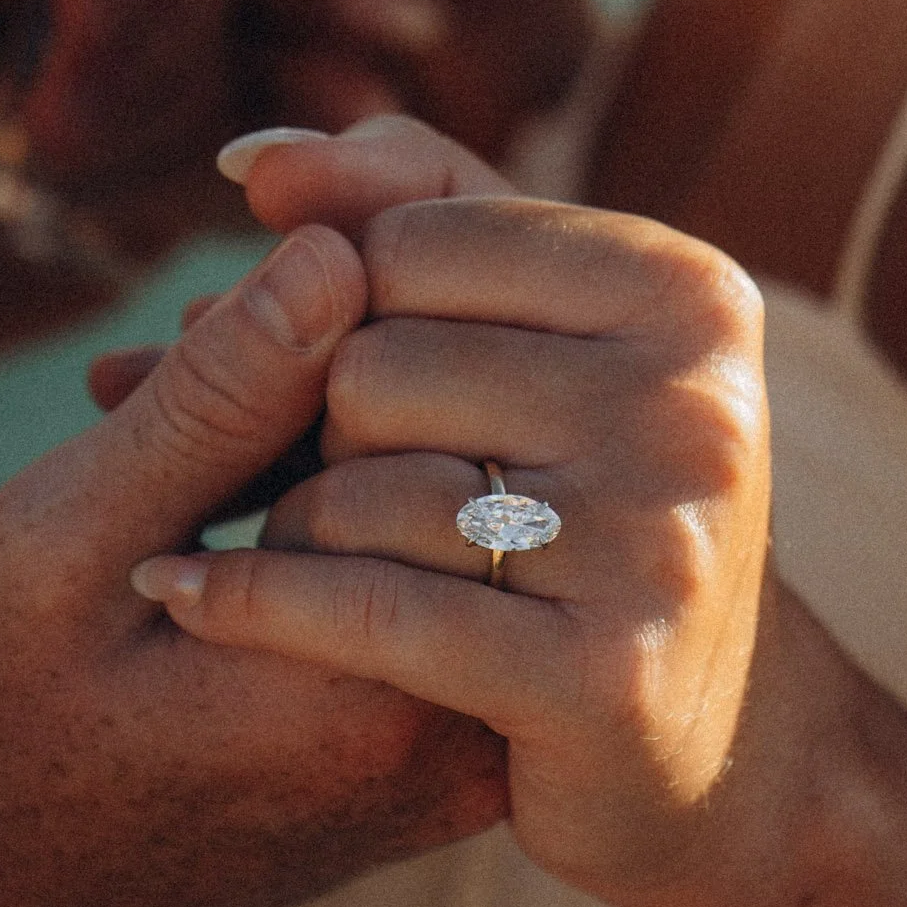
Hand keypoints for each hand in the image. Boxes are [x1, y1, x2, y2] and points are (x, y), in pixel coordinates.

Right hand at [0, 220, 504, 906]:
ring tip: (182, 414)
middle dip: (330, 361)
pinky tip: (226, 475)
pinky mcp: (435, 736)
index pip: (442, 422)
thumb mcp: (61, 545)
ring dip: (325, 423)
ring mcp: (454, 742)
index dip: (321, 327)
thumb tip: (341, 252)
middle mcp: (451, 724)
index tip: (193, 341)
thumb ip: (212, 404)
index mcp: (375, 687)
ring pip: (447, 500)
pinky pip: (429, 572)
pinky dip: (336, 500)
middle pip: (463, 452)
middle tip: (179, 357)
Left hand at [129, 120, 773, 906]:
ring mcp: (658, 541)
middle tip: (332, 483)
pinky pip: (366, 610)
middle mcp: (693, 401)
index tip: (336, 372)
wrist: (721, 747)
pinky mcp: (603, 678)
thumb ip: (405, 211)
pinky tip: (185, 596)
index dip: (337, 304)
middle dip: (318, 426)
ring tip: (305, 551)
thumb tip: (247, 158)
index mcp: (686, 291)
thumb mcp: (544, 337)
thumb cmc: (594, 505)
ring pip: (358, 485)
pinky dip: (251, 603)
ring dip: (292, 525)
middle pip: (373, 364)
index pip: (409, 239)